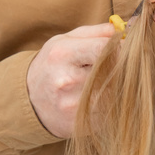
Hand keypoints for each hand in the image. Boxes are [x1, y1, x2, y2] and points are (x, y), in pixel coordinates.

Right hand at [26, 22, 115, 138]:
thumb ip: (96, 32)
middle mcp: (67, 80)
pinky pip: (112, 111)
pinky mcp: (83, 124)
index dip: (119, 47)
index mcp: (62, 54)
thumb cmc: (53, 66)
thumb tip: (124, 30)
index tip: (121, 49)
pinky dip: (113, 104)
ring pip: (116, 92)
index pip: (103, 48)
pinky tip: (100, 98)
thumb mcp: (65, 41)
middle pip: (113, 71)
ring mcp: (74, 105)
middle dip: (122, 68)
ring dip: (119, 86)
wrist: (30, 102)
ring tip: (107, 82)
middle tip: (120, 65)